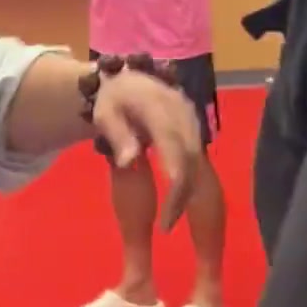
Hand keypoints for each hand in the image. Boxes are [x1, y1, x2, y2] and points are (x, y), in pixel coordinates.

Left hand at [91, 66, 200, 217]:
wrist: (131, 80)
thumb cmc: (113, 99)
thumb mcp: (104, 113)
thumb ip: (117, 135)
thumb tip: (129, 161)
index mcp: (159, 105)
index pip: (172, 141)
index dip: (175, 173)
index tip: (168, 202)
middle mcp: (183, 114)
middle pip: (192, 158)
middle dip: (182, 195)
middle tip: (165, 226)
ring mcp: (194, 124)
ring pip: (201, 163)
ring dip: (192, 195)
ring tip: (171, 221)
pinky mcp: (197, 135)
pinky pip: (202, 164)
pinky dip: (196, 189)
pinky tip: (183, 209)